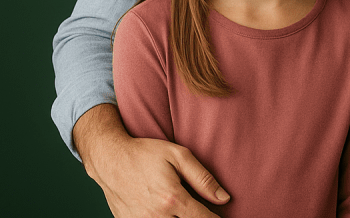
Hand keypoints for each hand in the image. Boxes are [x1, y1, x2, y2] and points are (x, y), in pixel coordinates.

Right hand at [75, 104, 228, 216]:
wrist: (109, 159)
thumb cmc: (145, 154)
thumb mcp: (179, 156)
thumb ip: (203, 179)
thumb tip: (224, 198)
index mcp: (172, 199)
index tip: (220, 216)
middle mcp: (156, 216)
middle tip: (199, 209)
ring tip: (181, 208)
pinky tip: (166, 211)